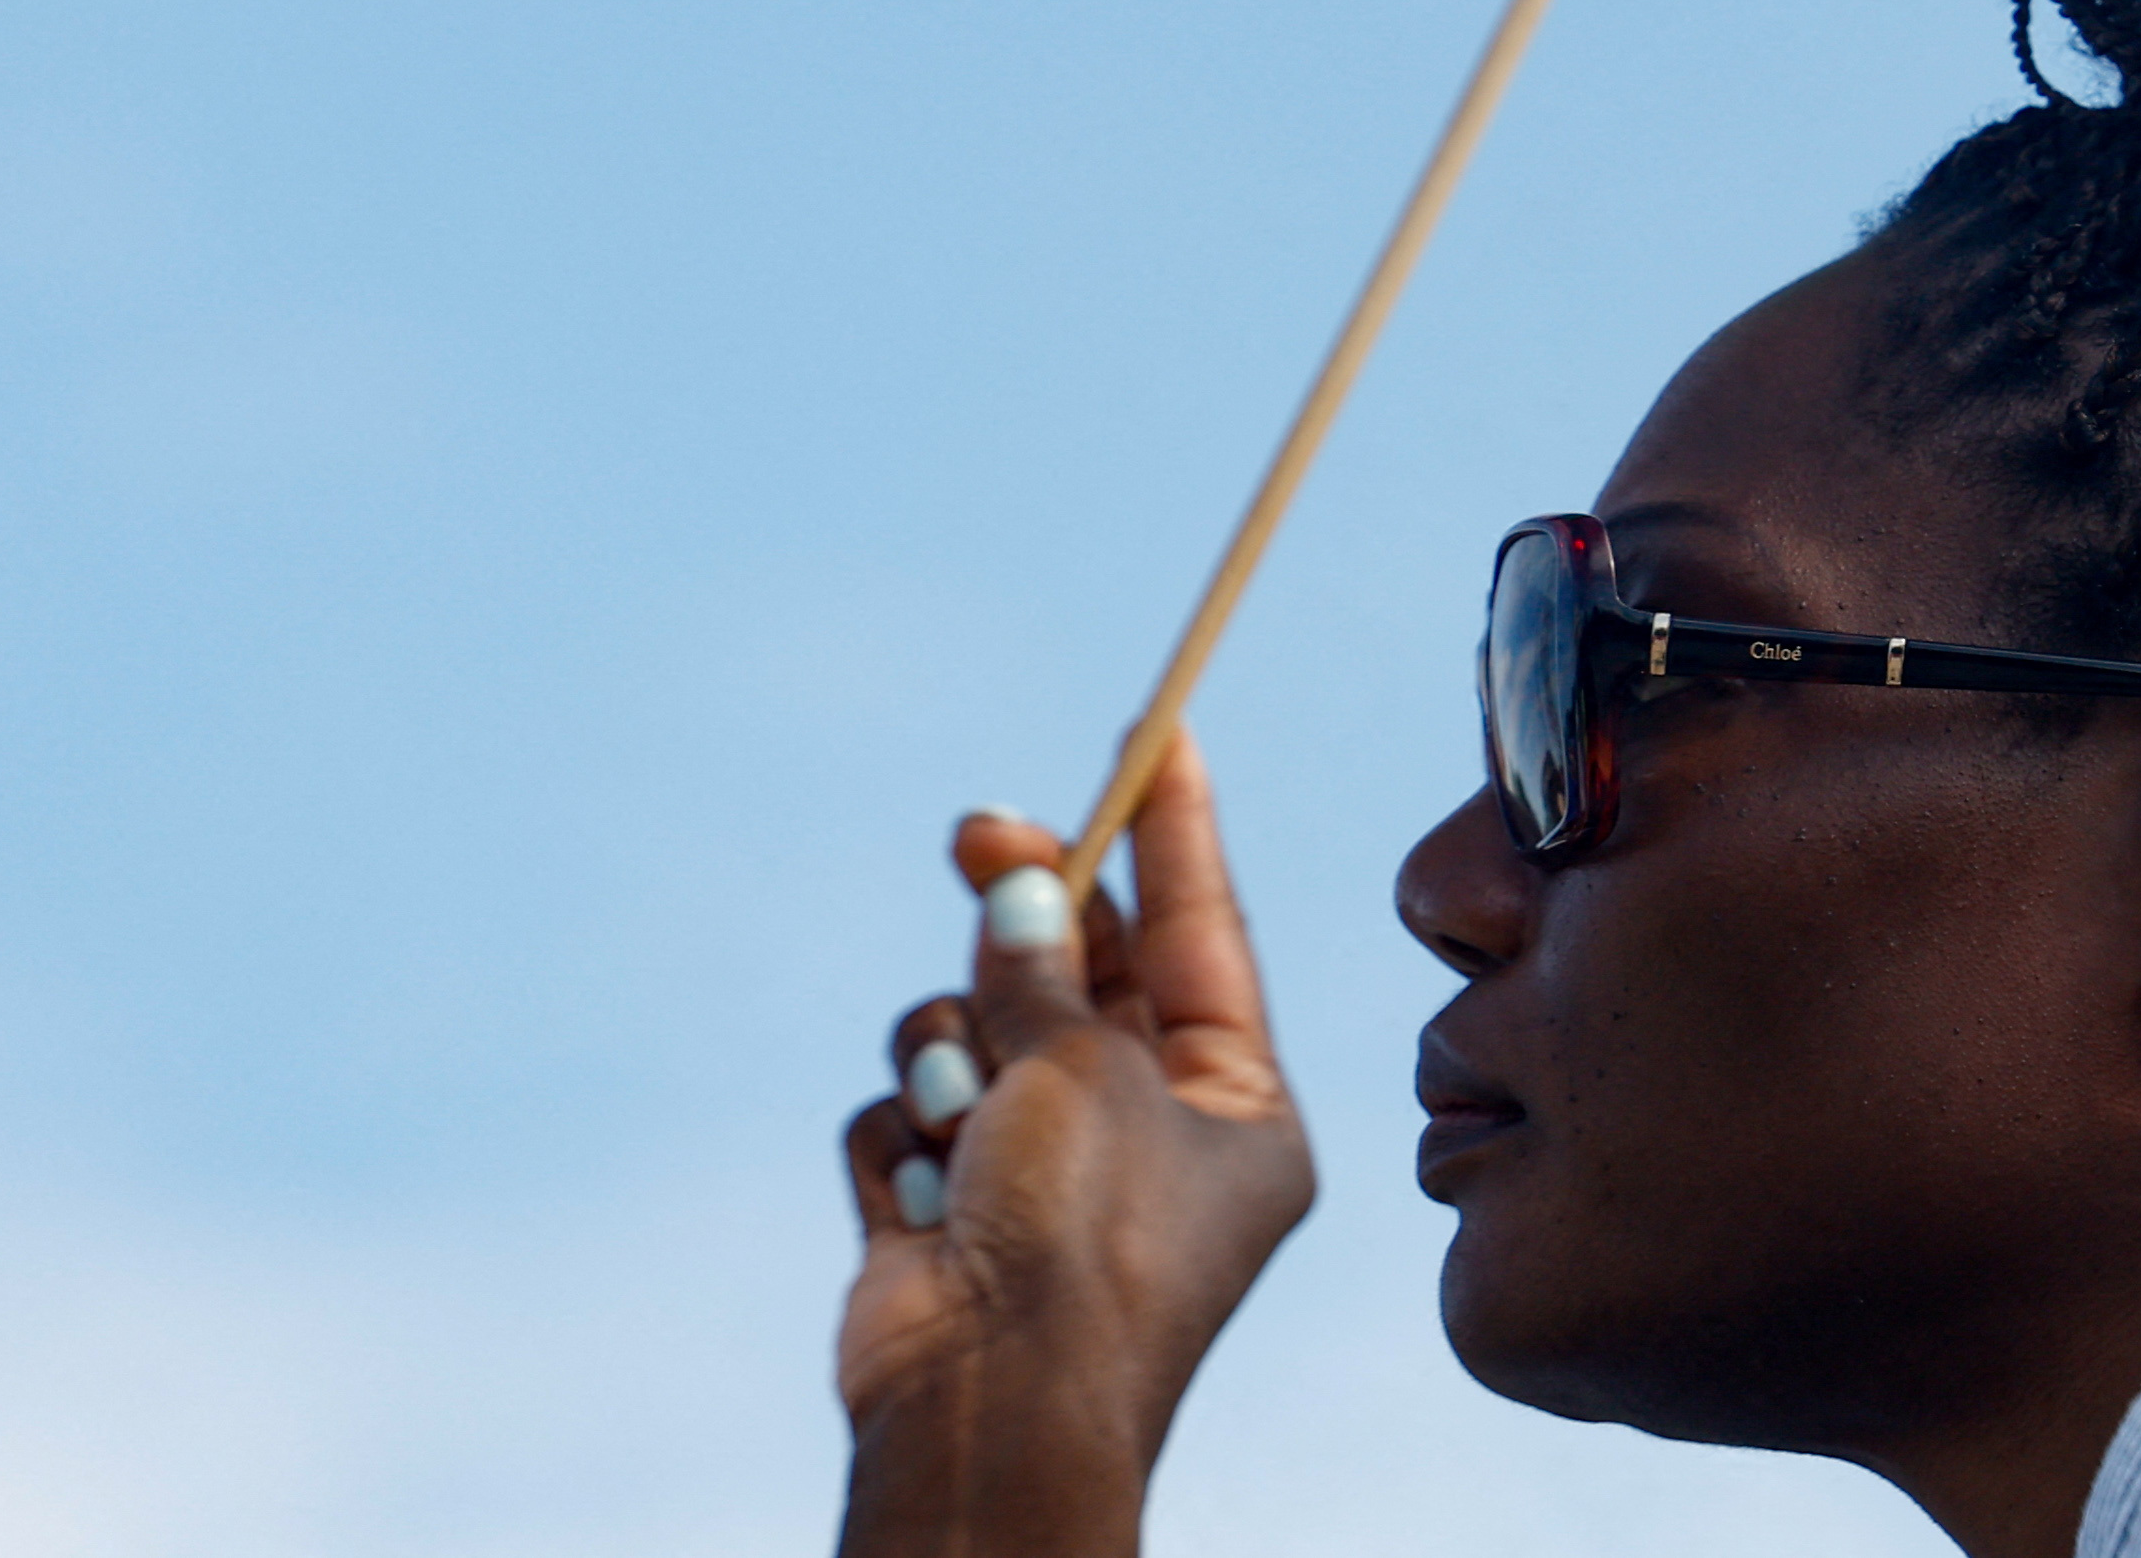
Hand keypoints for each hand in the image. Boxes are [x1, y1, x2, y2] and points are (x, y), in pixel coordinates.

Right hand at [833, 732, 1318, 1556]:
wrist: (986, 1415)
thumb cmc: (1077, 1245)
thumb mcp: (1084, 1074)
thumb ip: (1048, 972)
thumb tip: (1022, 890)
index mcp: (1239, 1112)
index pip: (1203, 932)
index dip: (1174, 827)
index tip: (1156, 726)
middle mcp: (1150, 1140)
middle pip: (1082, 975)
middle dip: (1027, 918)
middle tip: (984, 836)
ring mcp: (1042, 1180)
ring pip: (976, 1034)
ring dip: (955, 1050)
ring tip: (963, 1106)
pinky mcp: (946, 1217)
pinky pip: (907, 1118)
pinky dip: (901, 1141)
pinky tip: (917, 1194)